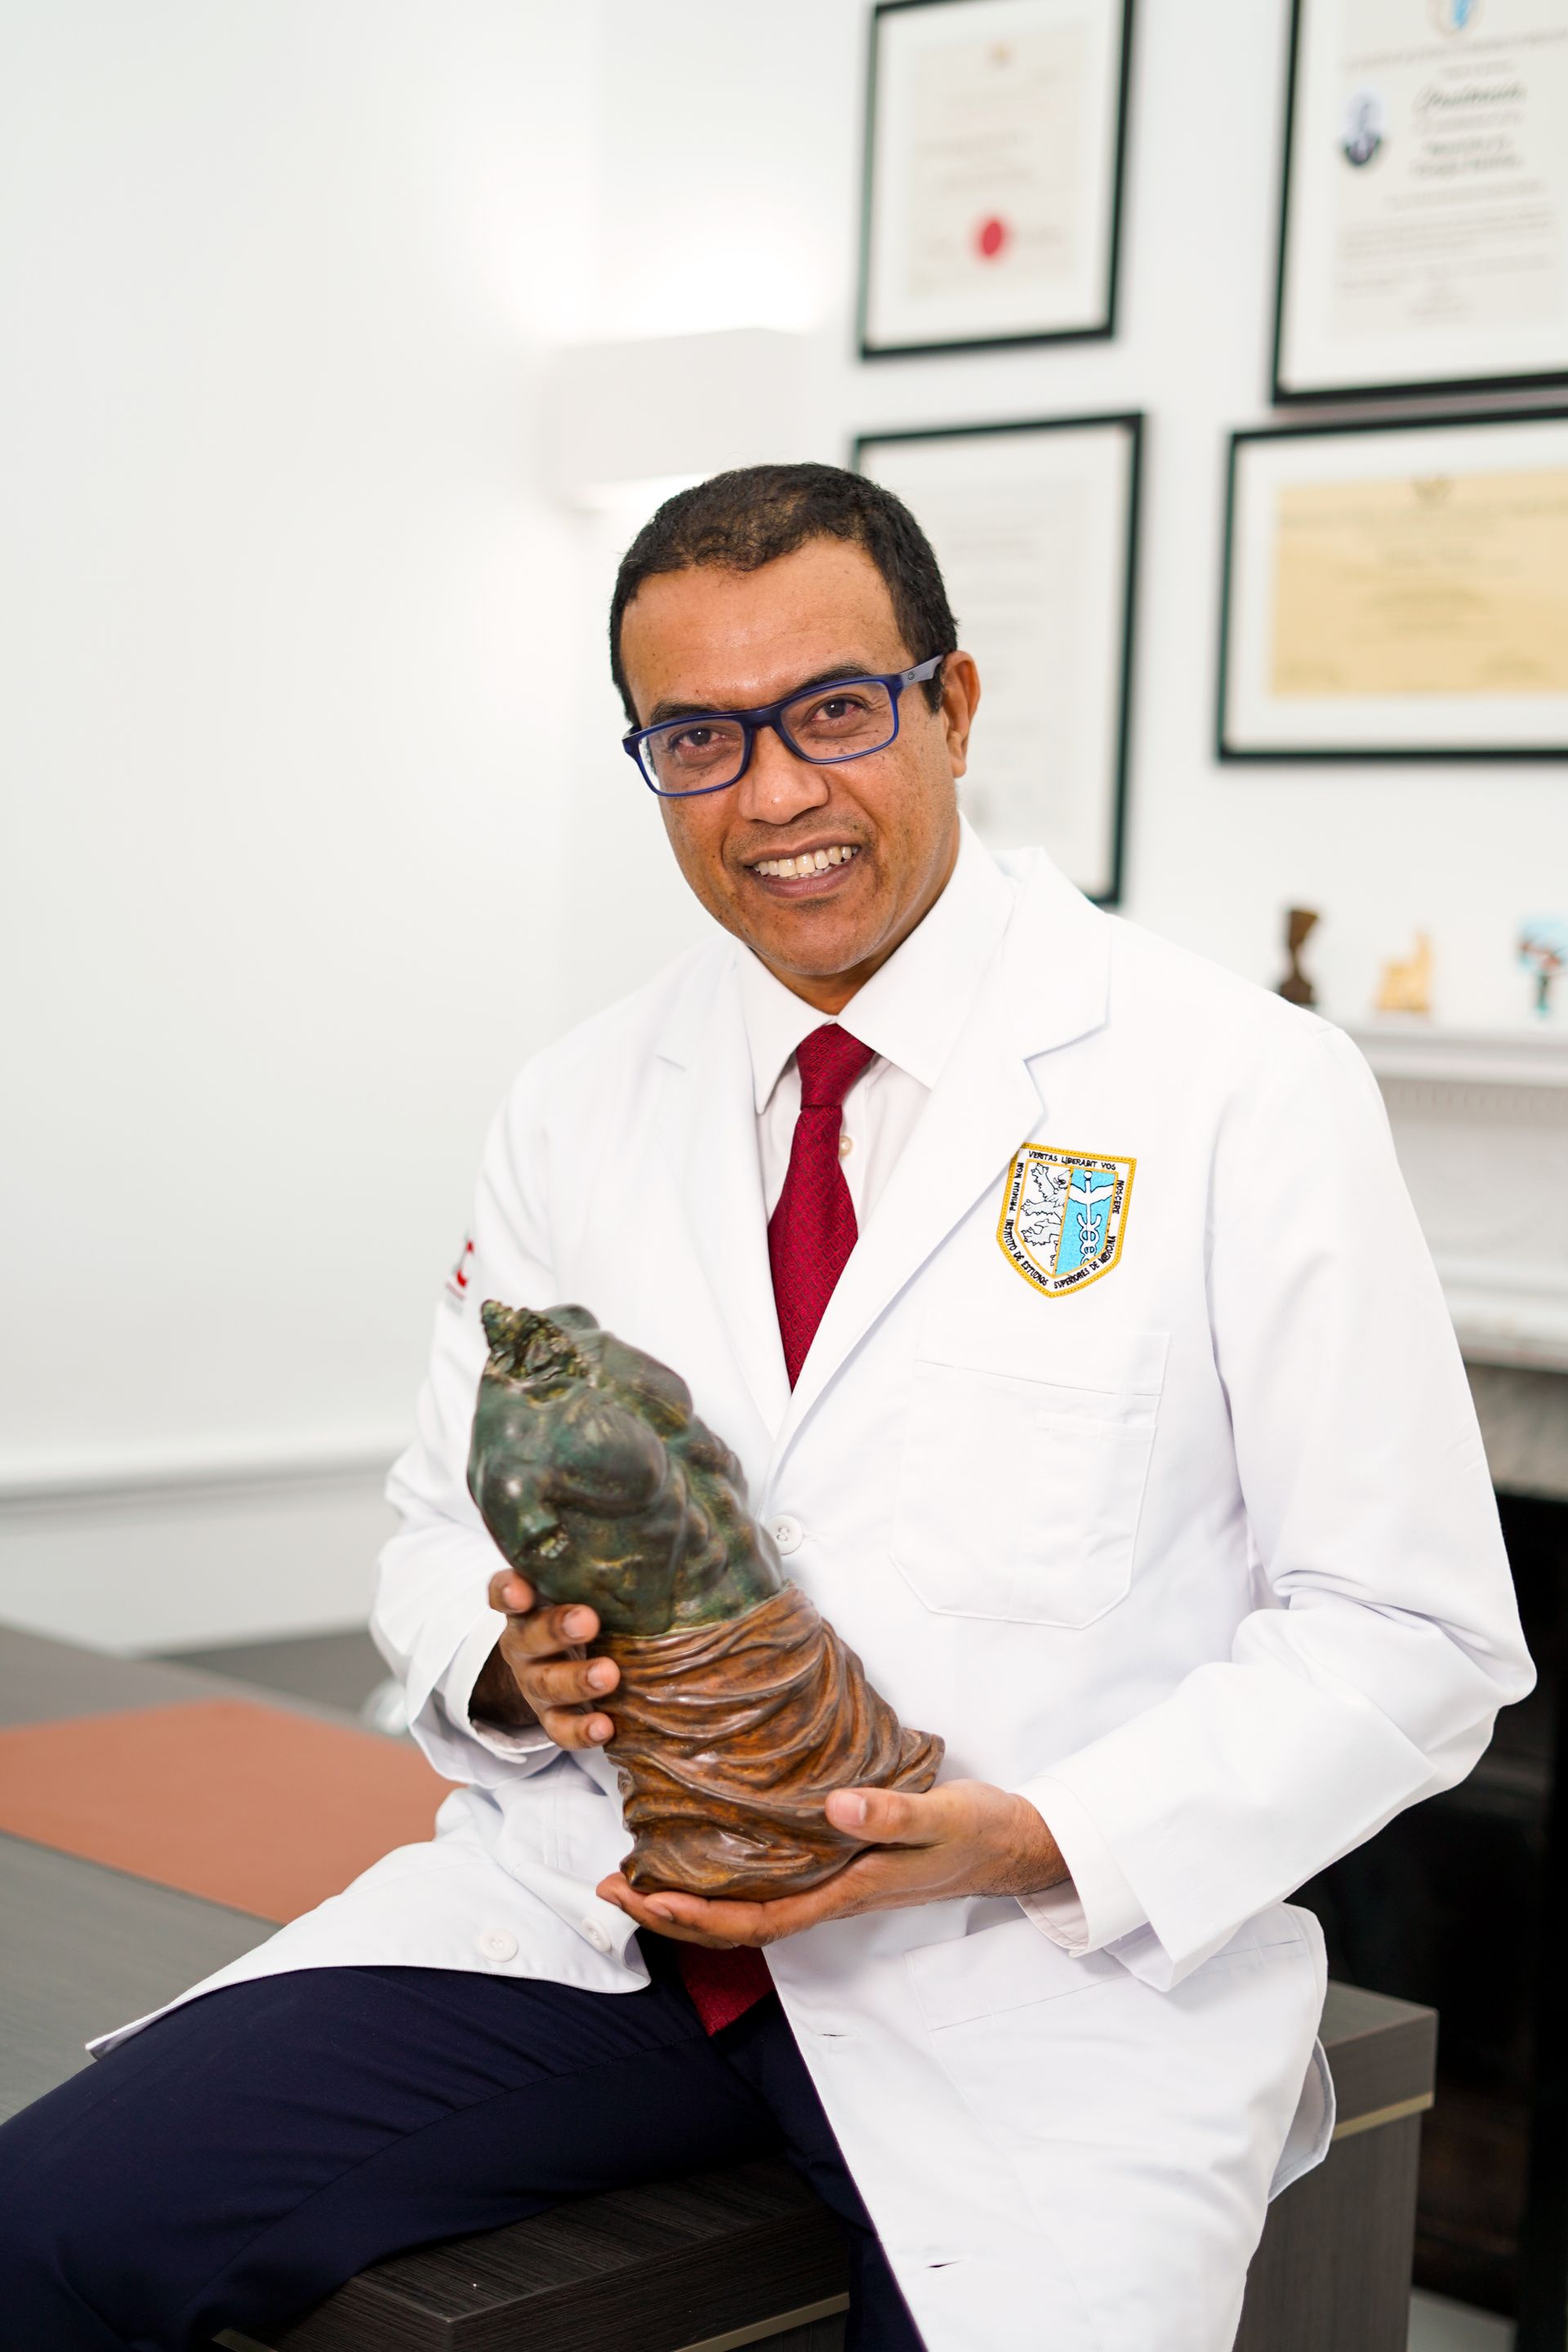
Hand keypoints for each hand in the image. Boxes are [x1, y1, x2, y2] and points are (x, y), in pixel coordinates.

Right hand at [469, 1569, 618, 1748]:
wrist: (560, 1660)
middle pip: (531, 1636)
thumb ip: (606, 1566)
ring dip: (576, 1680)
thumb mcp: (584, 1585)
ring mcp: (534, 1681)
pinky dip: (580, 1731)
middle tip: (587, 1621)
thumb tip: (676, 1526)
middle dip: (557, 1629)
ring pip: (546, 1684)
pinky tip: (606, 1728)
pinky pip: (559, 1728)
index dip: (508, 1591)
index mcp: (529, 1604)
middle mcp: (524, 1642)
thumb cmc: (584, 1606)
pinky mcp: (550, 1716)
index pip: (505, 1592)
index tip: (520, 1590)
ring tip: (608, 1675)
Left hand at [597, 1780, 1068, 1948]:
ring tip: (637, 1872)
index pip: (753, 1921)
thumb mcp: (937, 1816)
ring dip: (690, 1896)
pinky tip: (705, 1846)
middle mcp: (828, 1896)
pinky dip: (725, 1872)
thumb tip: (832, 1808)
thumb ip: (889, 1813)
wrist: (1012, 1844)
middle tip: (610, 1886)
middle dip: (669, 1913)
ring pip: (746, 1904)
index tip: (640, 1897)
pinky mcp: (838, 1864)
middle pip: (735, 1922)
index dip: (693, 1916)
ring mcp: (831, 1884)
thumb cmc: (975, 1832)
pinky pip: (768, 1881)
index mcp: (843, 1893)